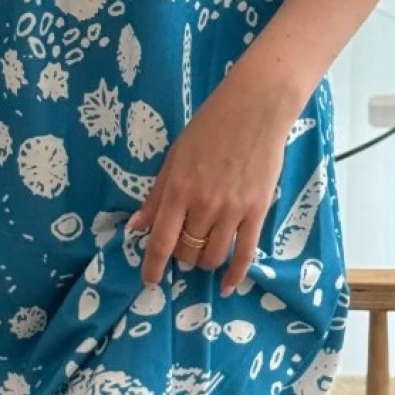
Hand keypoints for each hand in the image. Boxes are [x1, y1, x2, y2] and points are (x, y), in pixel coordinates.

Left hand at [127, 59, 301, 295]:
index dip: (152, 266)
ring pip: (213, 255)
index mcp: (178, 190)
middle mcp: (203, 205)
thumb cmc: (209, 128)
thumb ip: (157, 196)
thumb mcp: (174, 158)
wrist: (254, 110)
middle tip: (183, 247)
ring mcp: (232, 210)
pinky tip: (227, 284)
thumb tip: (136, 227)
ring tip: (203, 252)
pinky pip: (245, 253)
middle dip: (181, 257)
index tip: (149, 280)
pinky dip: (235, 274)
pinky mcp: (257, 211)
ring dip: (203, 261)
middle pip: (187, 252)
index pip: (161, 242)